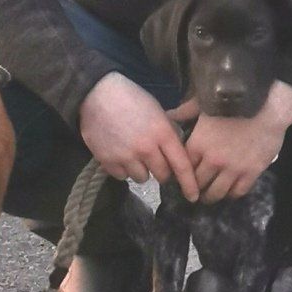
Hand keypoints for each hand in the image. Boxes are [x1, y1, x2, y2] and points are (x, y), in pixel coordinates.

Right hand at [78, 74, 200, 201]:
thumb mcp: (158, 111)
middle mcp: (146, 148)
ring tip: (134, 154)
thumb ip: (168, 133)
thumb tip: (176, 153)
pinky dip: (123, 169)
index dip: (189, 183)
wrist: (97, 94)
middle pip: (162, 175)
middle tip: (155, 160)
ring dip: (141, 170)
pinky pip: (122, 177)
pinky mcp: (108, 161)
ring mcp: (126, 156)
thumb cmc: (131, 98)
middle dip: (162, 171)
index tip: (193, 196)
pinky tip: (120, 154)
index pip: (181, 165)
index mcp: (162, 133)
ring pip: (142, 178)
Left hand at [172, 81, 291, 203]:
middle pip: (198, 183)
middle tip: (195, 191)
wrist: (267, 107)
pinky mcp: (251, 173)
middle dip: (195, 188)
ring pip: (217, 192)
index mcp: (198, 144)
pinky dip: (232, 194)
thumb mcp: (205, 104)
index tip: (182, 176)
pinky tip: (230, 192)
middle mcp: (212, 160)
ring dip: (211, 196)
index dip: (182, 172)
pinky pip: (238, 191)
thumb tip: (168, 116)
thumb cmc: (234, 103)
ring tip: (210, 196)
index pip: (184, 166)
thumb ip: (186, 111)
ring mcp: (232, 169)